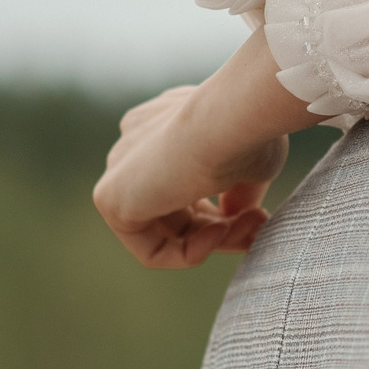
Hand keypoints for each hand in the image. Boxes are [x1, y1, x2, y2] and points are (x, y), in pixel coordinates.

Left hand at [93, 85, 291, 269]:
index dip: (228, 205)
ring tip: (251, 227)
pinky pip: (147, 246)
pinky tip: (218, 234)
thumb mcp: (253, 162)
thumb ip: (238, 191)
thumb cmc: (252, 129)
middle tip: (260, 226)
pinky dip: (186, 253)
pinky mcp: (108, 197)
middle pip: (177, 207)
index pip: (189, 179)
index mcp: (167, 121)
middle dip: (223, 226)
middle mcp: (137, 140)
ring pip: (166, 228)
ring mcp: (118, 167)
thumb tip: (233, 218)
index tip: (261, 214)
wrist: (234, 115)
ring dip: (214, 239)